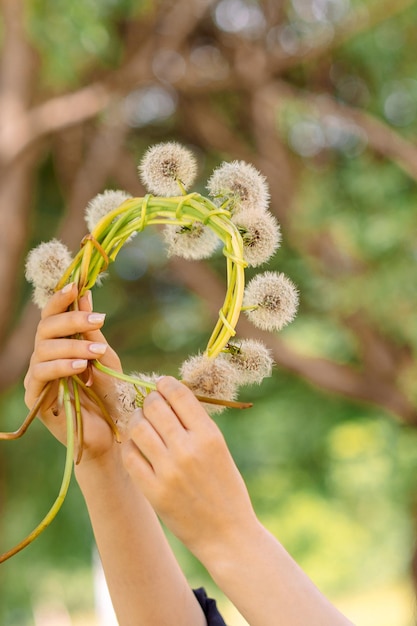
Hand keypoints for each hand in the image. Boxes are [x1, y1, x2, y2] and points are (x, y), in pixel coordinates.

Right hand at [24, 282, 122, 462]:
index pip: (52, 316)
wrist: (112, 433)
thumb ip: (92, 330)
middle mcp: (44, 357)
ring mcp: (37, 378)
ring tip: (96, 354)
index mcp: (59, 344)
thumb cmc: (110, 394)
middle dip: (72, 321)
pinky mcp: (36, 398)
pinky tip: (81, 367)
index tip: (76, 286)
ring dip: (73, 347)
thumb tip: (86, 293)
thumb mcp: (105, 357)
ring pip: (43, 350)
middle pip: (45, 329)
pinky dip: (61, 367)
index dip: (60, 299)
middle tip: (98, 320)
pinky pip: (41, 375)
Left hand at [122, 376, 257, 562]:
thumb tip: (168, 396)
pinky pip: (130, 456)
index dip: (165, 384)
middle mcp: (188, 449)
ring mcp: (169, 471)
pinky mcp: (153, 491)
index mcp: (209, 435)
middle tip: (149, 404)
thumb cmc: (225, 487)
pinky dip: (130, 446)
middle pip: (154, 407)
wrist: (228, 534)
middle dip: (149, 400)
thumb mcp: (219, 449)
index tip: (161, 384)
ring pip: (138, 428)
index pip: (179, 394)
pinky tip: (137, 447)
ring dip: (136, 421)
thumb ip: (195, 424)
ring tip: (140, 424)